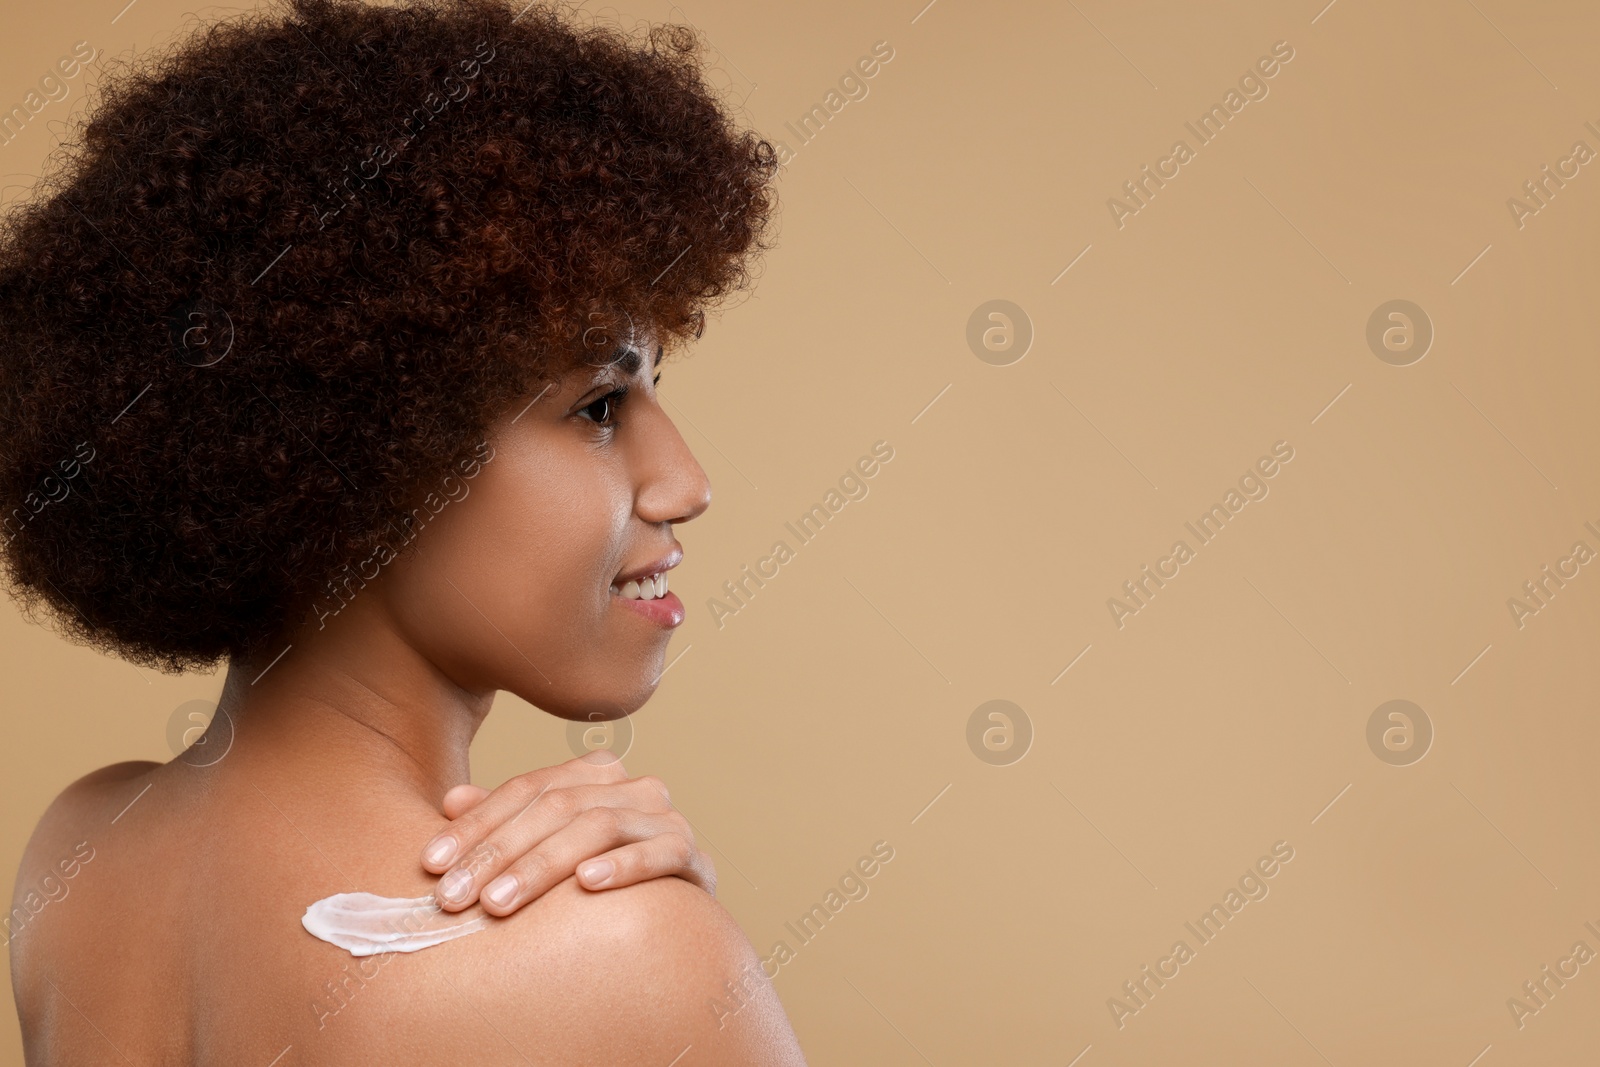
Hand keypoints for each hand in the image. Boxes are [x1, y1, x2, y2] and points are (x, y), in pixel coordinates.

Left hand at [419, 750, 716, 915]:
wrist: (675, 923)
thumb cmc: (592, 883)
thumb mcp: (544, 849)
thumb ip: (504, 823)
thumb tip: (451, 800)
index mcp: (594, 776)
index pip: (525, 789)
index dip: (474, 825)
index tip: (429, 863)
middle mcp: (632, 787)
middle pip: (555, 807)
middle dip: (496, 853)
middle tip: (453, 897)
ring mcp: (665, 819)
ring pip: (598, 826)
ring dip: (542, 866)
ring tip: (499, 903)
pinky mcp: (695, 858)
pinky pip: (662, 853)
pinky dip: (624, 865)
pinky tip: (587, 883)